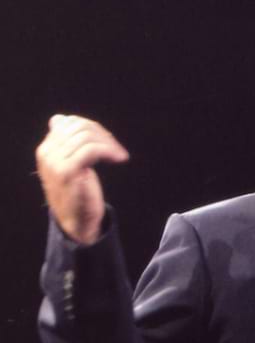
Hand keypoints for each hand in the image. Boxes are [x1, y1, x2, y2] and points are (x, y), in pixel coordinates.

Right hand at [35, 115, 129, 245]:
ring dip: (109, 143)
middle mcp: (47, 153)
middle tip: (117, 149)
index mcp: (46, 149)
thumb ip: (68, 145)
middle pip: (78, 127)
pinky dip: (109, 151)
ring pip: (86, 137)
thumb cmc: (78, 193)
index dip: (92, 127)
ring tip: (119, 155)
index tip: (107, 141)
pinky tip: (120, 159)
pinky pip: (91, 150)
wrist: (76, 222)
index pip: (68, 122)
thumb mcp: (71, 165)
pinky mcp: (68, 172)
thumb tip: (66, 120)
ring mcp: (55, 162)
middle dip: (102, 134)